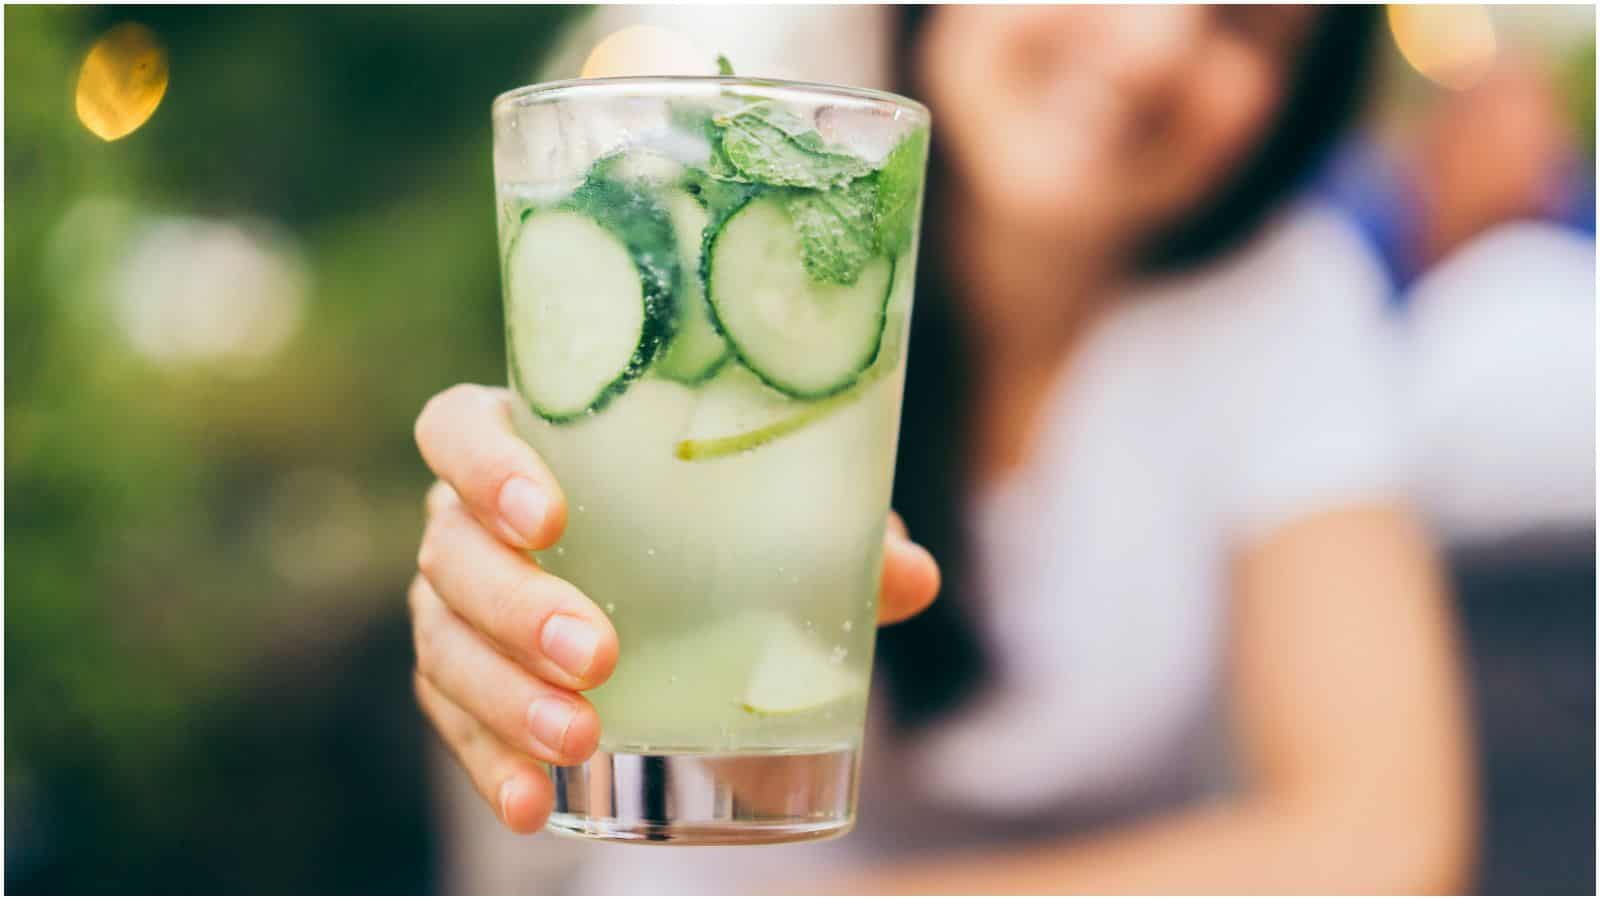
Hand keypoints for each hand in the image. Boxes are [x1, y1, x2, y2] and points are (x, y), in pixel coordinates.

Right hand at [409, 384, 939, 832]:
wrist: (682, 592)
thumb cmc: (714, 527)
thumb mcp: (774, 524)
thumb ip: (836, 539)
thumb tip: (910, 575)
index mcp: (531, 446)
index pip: (458, 430)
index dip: (484, 465)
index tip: (549, 514)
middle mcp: (470, 520)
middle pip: (452, 550)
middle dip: (517, 606)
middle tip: (599, 656)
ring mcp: (456, 604)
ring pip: (444, 642)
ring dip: (503, 696)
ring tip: (578, 741)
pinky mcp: (462, 682)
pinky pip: (453, 722)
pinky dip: (489, 764)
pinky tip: (533, 806)